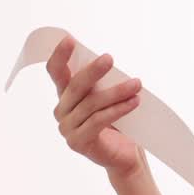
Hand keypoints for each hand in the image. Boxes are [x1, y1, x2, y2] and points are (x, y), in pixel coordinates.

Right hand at [46, 35, 144, 177]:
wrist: (125, 155)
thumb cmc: (118, 122)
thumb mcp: (109, 97)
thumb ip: (103, 82)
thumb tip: (107, 60)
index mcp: (66, 96)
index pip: (56, 72)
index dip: (59, 56)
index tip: (69, 40)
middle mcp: (62, 111)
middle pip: (75, 86)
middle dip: (93, 71)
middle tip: (110, 58)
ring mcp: (67, 128)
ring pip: (91, 104)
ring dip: (116, 92)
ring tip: (136, 84)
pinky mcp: (77, 142)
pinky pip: (98, 121)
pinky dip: (117, 110)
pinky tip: (134, 102)